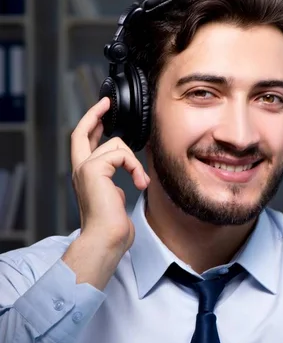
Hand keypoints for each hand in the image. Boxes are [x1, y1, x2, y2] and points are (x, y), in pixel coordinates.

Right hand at [70, 97, 149, 251]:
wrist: (106, 239)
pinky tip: (140, 183)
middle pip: (81, 132)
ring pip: (115, 144)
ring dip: (135, 162)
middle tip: (107, 103)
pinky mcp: (94, 169)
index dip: (91, 125)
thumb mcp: (115, 199)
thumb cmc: (112, 227)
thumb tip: (124, 183)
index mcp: (85, 176)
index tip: (102, 112)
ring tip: (141, 181)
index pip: (83, 144)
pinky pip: (121, 154)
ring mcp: (85, 168)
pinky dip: (135, 166)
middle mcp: (80, 170)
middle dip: (94, 114)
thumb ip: (114, 186)